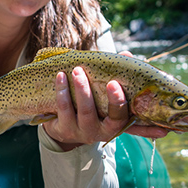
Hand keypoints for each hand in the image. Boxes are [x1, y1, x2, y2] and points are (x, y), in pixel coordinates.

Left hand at [42, 53, 167, 149]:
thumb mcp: (108, 97)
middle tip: (79, 70)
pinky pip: (62, 110)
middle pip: (89, 112)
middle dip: (84, 91)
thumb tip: (126, 54)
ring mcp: (78, 132)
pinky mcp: (63, 131)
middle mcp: (97, 132)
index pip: (118, 116)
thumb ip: (118, 77)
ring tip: (73, 70)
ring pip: (73, 110)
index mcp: (113, 125)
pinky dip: (61, 91)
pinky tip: (60, 77)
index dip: (117, 101)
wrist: (72, 130)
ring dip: (71, 88)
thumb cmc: (97, 108)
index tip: (112, 83)